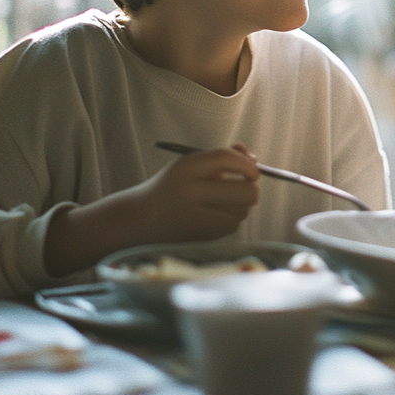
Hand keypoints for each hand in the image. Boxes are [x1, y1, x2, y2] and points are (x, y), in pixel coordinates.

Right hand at [127, 143, 260, 243]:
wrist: (140, 218)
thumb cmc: (173, 186)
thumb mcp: (191, 165)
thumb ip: (223, 158)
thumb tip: (254, 160)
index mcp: (186, 168)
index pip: (226, 158)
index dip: (246, 163)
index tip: (251, 168)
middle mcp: (190, 192)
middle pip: (246, 191)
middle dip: (252, 187)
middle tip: (246, 184)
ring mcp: (195, 217)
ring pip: (243, 210)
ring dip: (242, 203)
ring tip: (225, 199)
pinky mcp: (200, 236)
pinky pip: (233, 224)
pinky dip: (232, 217)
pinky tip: (216, 213)